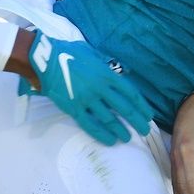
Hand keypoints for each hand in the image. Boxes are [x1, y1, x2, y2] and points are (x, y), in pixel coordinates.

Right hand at [23, 31, 150, 144]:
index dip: (141, 106)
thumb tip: (118, 71)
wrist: (45, 59)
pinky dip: (102, 134)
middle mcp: (100, 88)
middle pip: (125, 108)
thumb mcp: (92, 53)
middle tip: (144, 130)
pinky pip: (90, 125)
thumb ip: (106, 63)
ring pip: (109, 119)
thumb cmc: (69, 53)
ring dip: (121, 130)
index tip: (148, 115)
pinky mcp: (74, 108)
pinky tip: (110, 140)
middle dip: (137, 121)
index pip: (131, 93)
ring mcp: (87, 99)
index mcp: (107, 74)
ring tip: (127, 138)